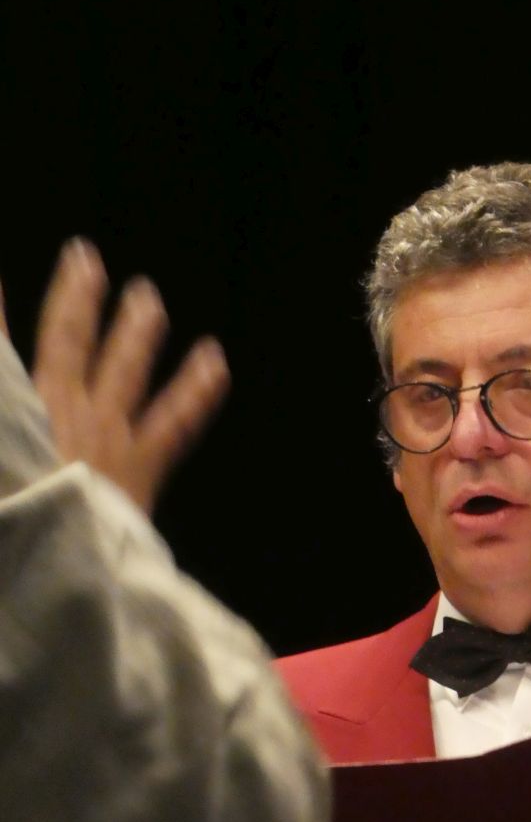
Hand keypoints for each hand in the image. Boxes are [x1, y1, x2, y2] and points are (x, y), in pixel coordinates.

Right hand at [27, 239, 229, 513]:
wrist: (58, 564)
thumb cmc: (13, 520)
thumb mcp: (2, 461)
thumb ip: (9, 410)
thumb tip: (11, 411)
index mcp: (19, 416)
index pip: (0, 348)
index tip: (0, 278)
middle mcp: (62, 412)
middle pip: (68, 340)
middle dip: (76, 298)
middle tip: (86, 257)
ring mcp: (107, 437)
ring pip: (125, 368)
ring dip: (136, 329)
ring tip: (149, 298)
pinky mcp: (141, 468)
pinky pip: (176, 421)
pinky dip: (197, 390)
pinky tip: (218, 363)